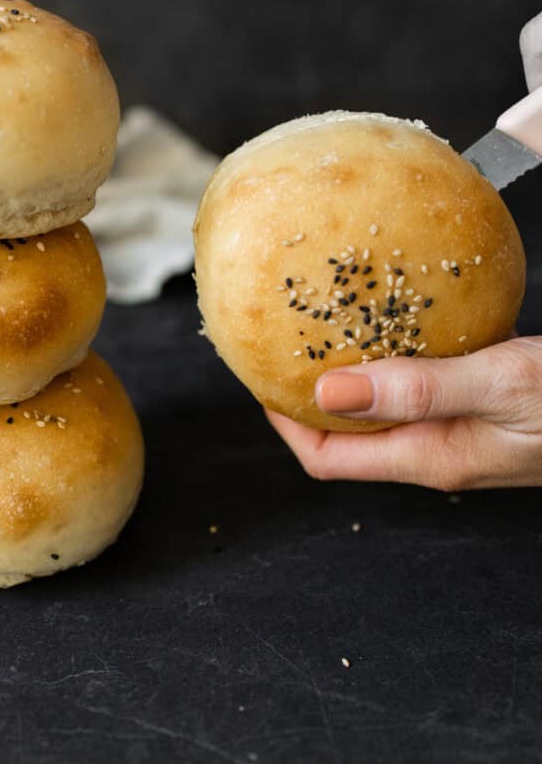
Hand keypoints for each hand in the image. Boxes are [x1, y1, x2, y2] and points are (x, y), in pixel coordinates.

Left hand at [266, 337, 541, 490]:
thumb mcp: (500, 386)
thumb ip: (420, 390)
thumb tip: (328, 393)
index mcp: (432, 456)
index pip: (329, 459)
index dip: (287, 424)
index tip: (263, 378)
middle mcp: (439, 447)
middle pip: (349, 431)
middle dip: (312, 390)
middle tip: (288, 336)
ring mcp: (463, 425)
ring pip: (387, 401)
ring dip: (358, 364)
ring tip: (333, 316)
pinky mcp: (486, 400)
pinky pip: (425, 376)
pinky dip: (405, 345)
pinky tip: (406, 305)